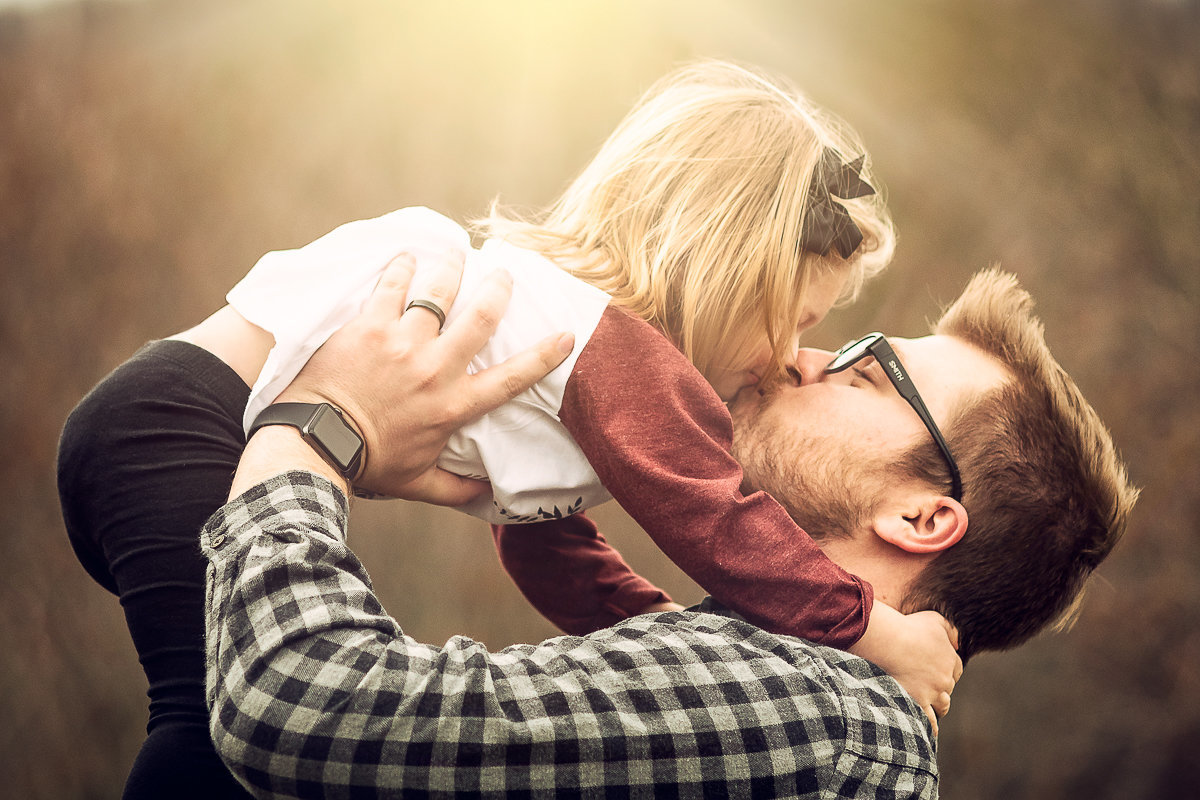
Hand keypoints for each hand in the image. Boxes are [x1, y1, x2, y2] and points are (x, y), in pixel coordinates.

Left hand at [276, 249, 574, 500]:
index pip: (511, 377)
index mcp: (454, 405)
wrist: (317, 442)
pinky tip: (407, 257)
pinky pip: (391, 286)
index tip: (566, 335)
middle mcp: (435, 368)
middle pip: (479, 317)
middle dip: (497, 289)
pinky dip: (402, 268)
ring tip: (457, 255)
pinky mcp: (370, 326)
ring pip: (438, 292)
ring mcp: (403, 343)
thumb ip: (456, 488)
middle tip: (503, 273)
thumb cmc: (368, 464)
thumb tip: (487, 493)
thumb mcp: (418, 482)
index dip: (544, 355)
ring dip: (451, 269)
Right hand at [848, 601, 962, 736]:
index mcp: (950, 660)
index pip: (956, 670)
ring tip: (932, 708)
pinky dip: (930, 726)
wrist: (888, 641)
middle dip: (941, 687)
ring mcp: (932, 693)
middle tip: (928, 685)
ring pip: (943, 706)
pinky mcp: (917, 702)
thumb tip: (958, 644)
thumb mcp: (935, 620)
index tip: (936, 670)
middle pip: (949, 688)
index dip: (947, 670)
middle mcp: (945, 678)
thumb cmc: (909, 627)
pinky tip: (928, 731)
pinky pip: (928, 720)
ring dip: (939, 706)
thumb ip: (951, 631)